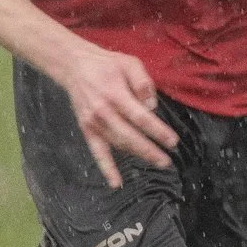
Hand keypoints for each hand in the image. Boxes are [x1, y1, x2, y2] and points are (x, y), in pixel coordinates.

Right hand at [57, 46, 175, 188]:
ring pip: (118, 144)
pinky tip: (116, 183)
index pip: (140, 117)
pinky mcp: (87, 130)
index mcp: (115, 94)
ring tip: (157, 162)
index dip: (157, 131)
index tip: (172, 141)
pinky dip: (106, 168)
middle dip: (150, 150)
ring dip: (137, 155)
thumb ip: (143, 82)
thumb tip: (152, 106)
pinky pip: (97, 152)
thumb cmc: (107, 65)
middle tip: (167, 160)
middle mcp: (103, 112)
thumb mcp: (130, 63)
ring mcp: (93, 123)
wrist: (74, 67)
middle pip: (130, 136)